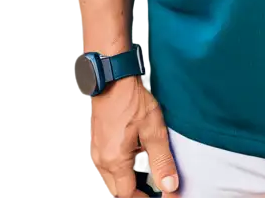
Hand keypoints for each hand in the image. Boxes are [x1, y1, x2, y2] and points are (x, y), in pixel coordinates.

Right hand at [88, 76, 178, 196]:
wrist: (112, 77)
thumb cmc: (130, 98)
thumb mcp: (153, 129)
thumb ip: (161, 160)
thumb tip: (169, 185)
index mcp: (114, 161)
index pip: (128, 194)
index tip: (162, 195)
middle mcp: (100, 161)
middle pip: (116, 192)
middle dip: (133, 193)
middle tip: (152, 189)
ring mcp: (95, 152)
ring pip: (107, 181)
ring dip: (124, 183)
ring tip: (143, 175)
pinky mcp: (95, 142)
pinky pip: (103, 168)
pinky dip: (117, 171)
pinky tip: (131, 158)